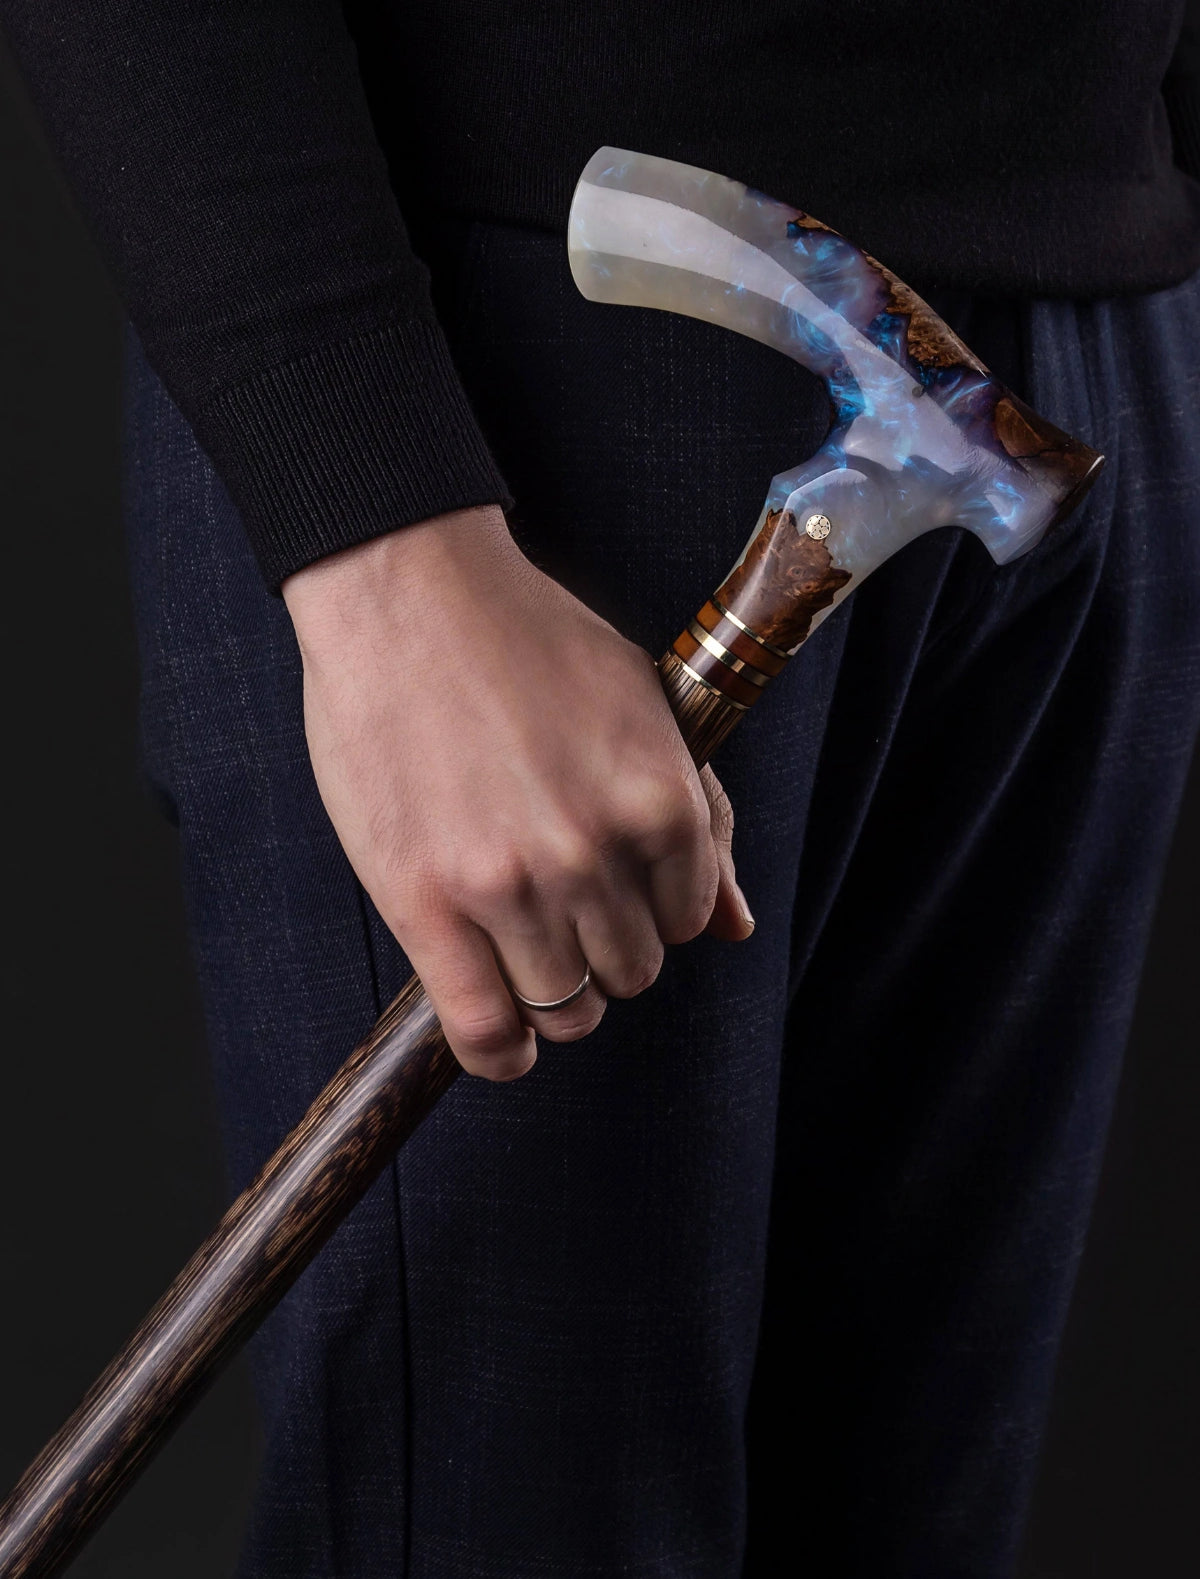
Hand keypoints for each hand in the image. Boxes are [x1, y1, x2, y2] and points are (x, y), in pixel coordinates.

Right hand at [282, 505, 754, 1080]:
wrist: (407, 594)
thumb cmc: (528, 640)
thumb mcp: (645, 708)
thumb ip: (704, 821)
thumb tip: (738, 927)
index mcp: (660, 800)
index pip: (691, 921)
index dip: (655, 912)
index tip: (618, 891)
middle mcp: (593, 851)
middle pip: (632, 971)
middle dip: (609, 953)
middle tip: (565, 911)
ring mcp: (509, 883)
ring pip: (567, 1007)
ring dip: (557, 995)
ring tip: (527, 953)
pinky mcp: (427, 905)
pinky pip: (485, 1027)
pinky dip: (502, 1052)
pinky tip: (505, 1042)